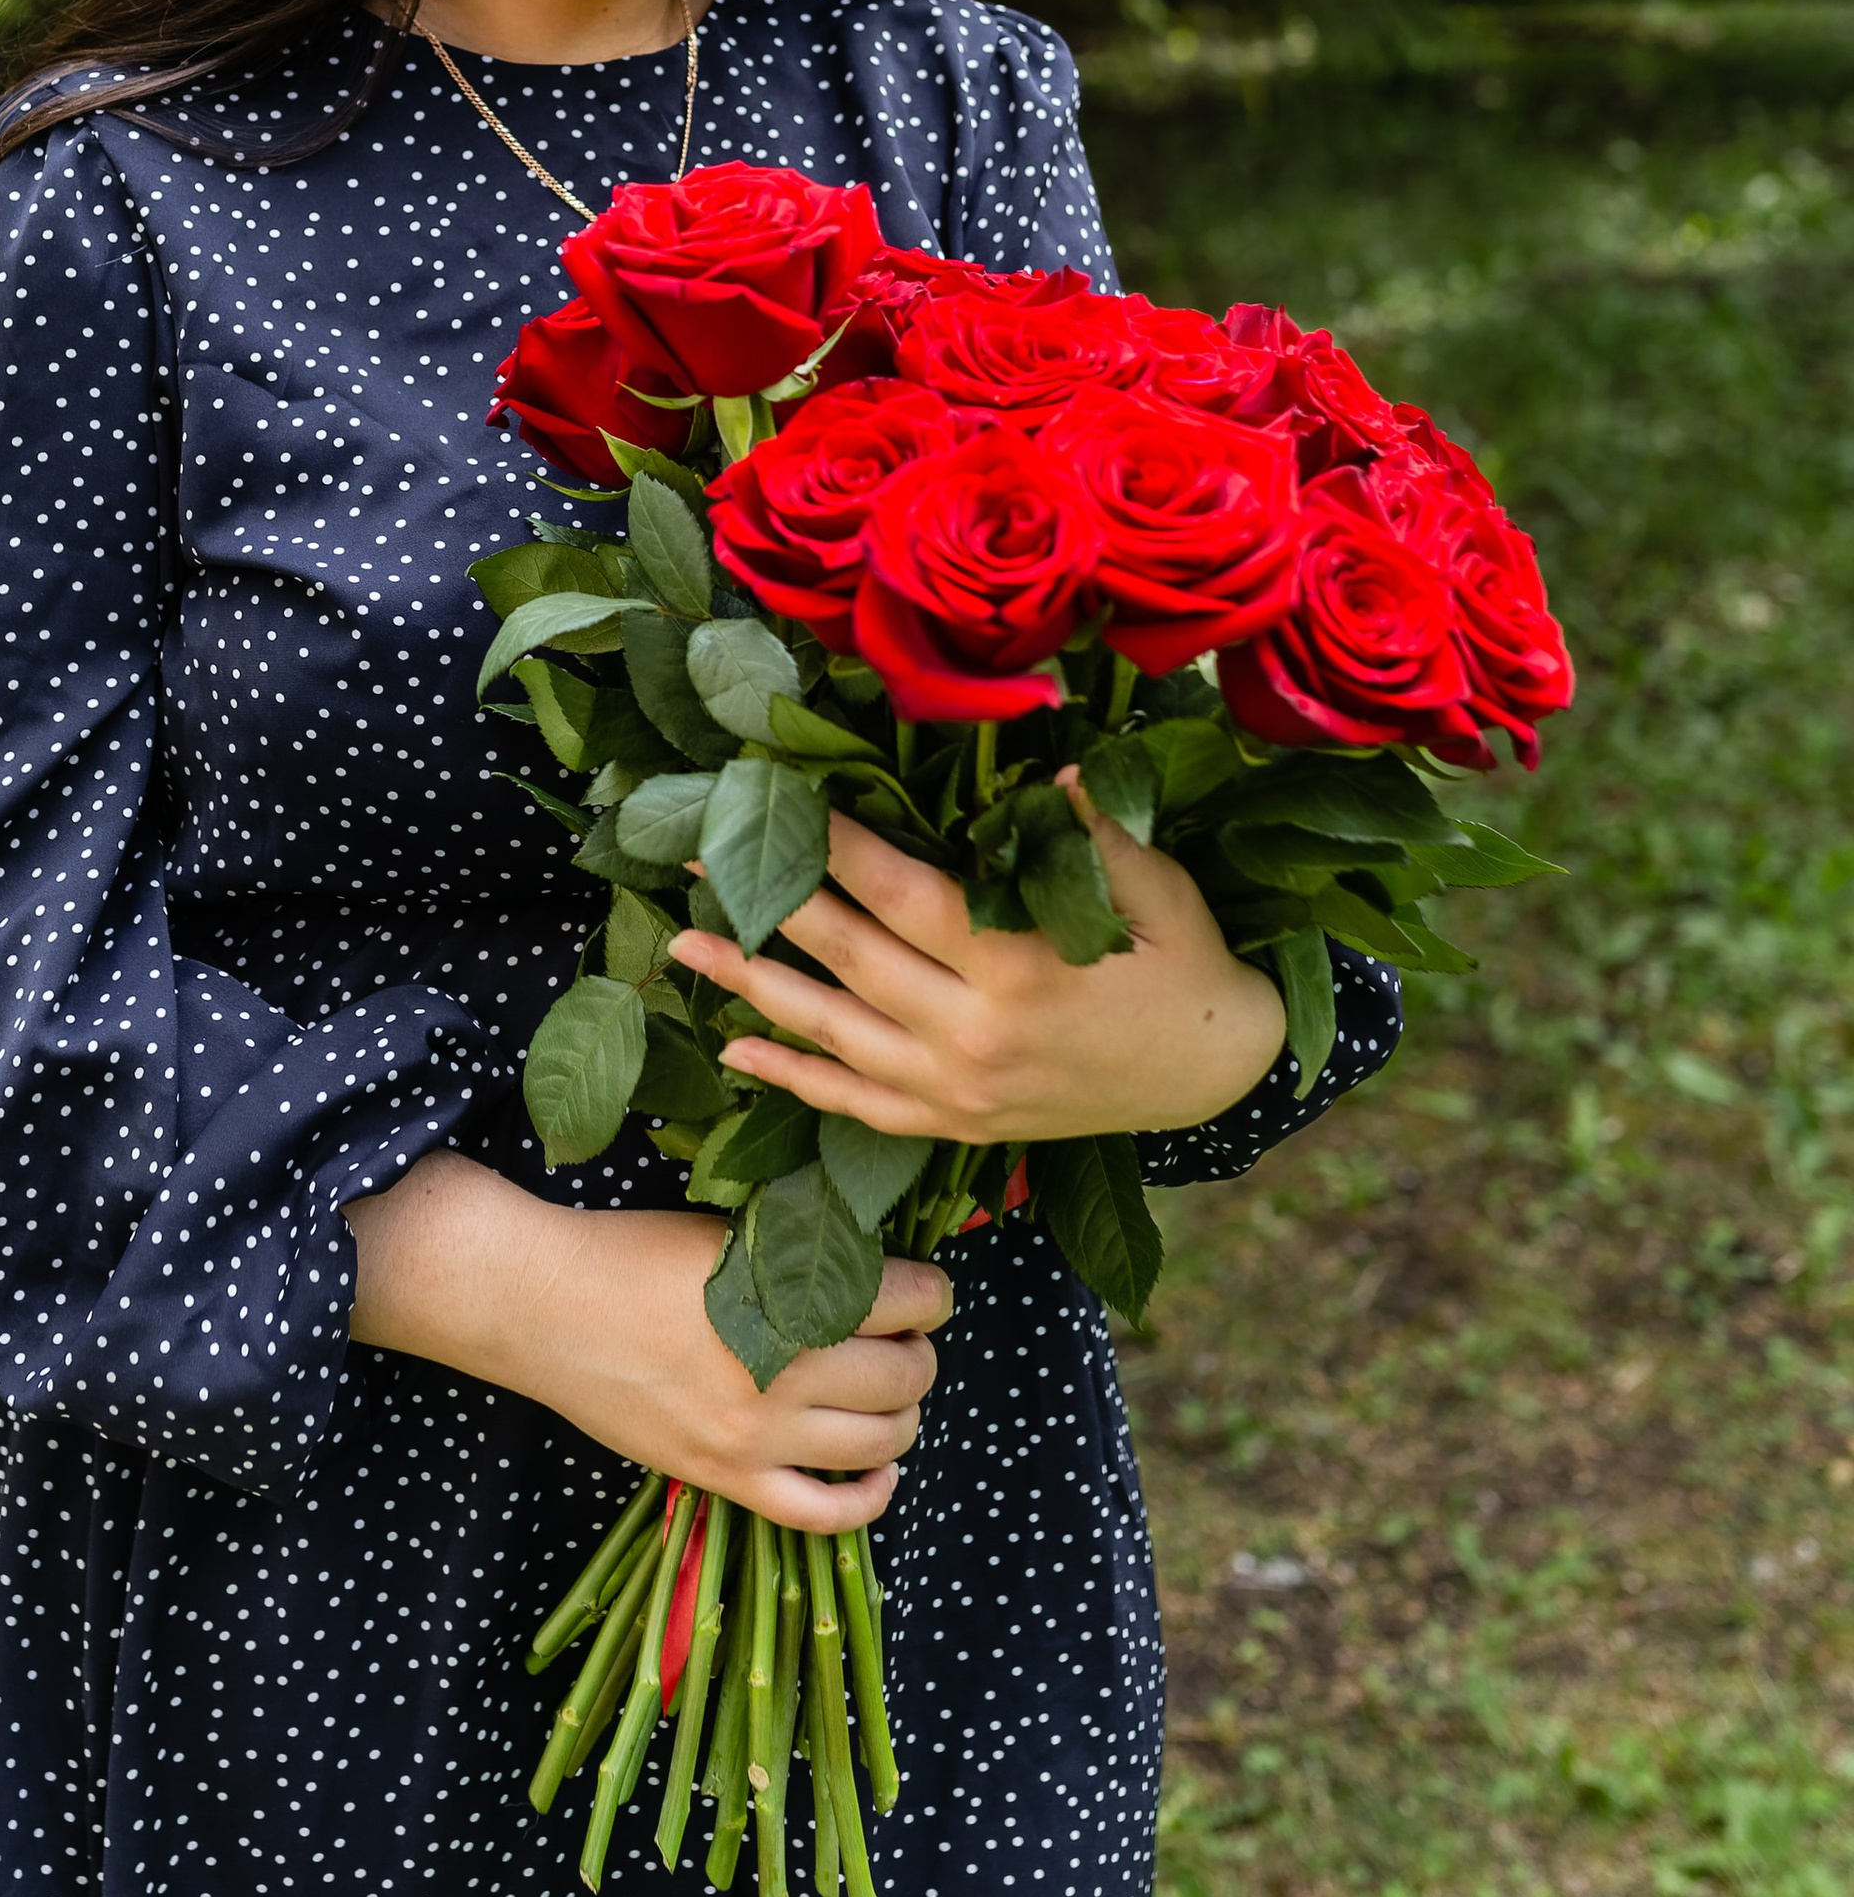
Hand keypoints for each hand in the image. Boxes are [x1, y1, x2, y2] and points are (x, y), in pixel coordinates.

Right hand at [346, 1149, 949, 1530]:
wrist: (542, 1306)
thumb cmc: (631, 1254)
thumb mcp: (728, 1233)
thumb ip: (800, 1256)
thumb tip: (878, 1271)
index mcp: (784, 1297)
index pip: (907, 1302)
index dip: (932, 1295)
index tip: (927, 1292)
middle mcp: (780, 1373)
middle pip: (903, 1376)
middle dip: (920, 1353)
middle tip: (906, 1338)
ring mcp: (753, 1437)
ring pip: (878, 1443)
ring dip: (902, 1417)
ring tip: (889, 1394)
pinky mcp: (723, 1479)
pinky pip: (822, 1514)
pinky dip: (868, 1499)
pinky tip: (879, 1472)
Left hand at [673, 777, 1287, 1148]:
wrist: (1216, 1074)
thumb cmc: (1182, 961)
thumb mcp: (1153, 886)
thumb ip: (1090, 832)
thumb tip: (1042, 771)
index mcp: (1018, 962)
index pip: (900, 891)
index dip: (833, 843)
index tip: (777, 795)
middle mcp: (974, 1032)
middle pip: (847, 956)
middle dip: (768, 899)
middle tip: (692, 852)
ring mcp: (957, 1089)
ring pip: (832, 1033)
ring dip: (751, 986)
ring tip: (680, 943)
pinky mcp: (954, 1125)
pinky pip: (854, 1105)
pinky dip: (792, 1079)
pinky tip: (736, 1048)